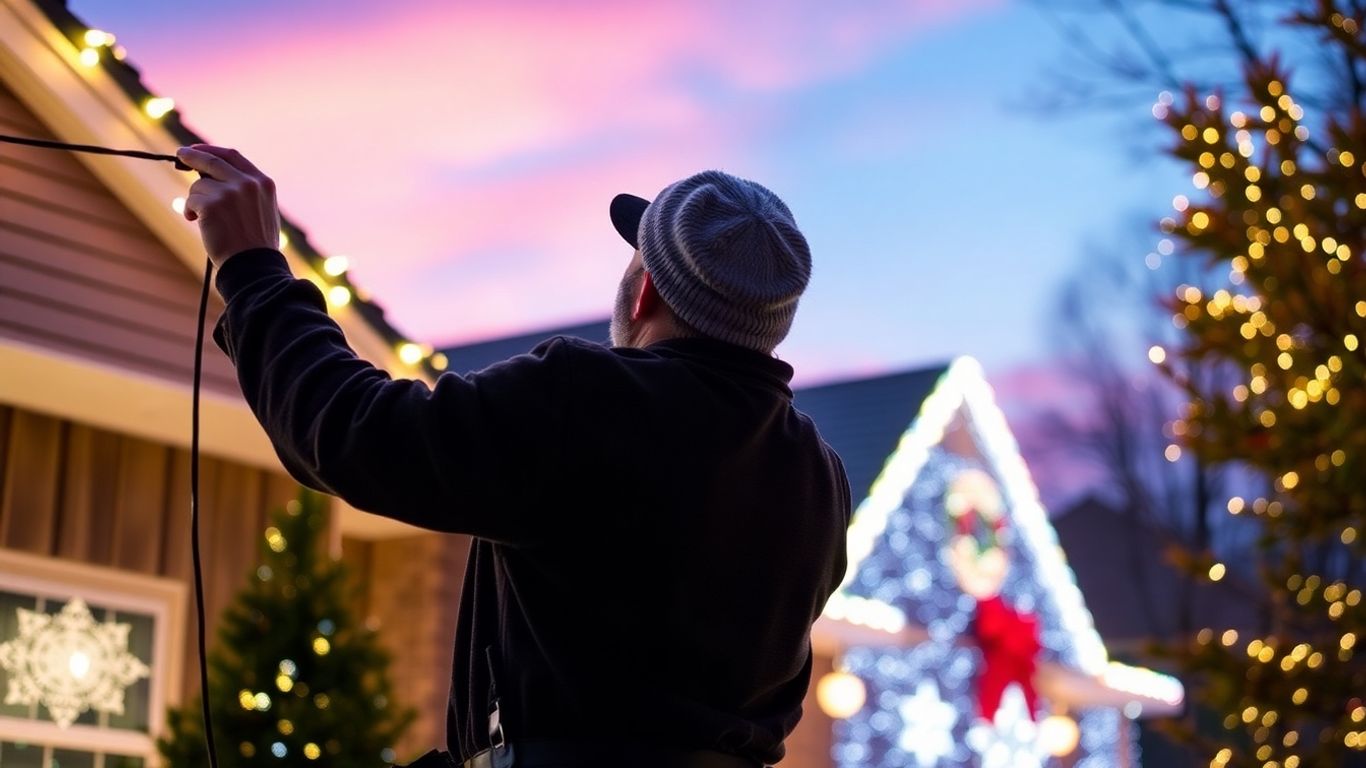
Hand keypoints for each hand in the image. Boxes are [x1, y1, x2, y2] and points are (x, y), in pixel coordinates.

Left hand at [176, 144, 280, 267]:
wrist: (254, 267)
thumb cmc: (256, 245)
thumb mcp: (261, 210)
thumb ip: (244, 190)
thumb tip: (210, 175)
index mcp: (263, 183)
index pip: (233, 156)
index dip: (213, 150)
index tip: (198, 150)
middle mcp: (248, 183)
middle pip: (212, 160)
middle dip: (193, 155)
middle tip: (180, 155)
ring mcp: (230, 192)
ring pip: (199, 186)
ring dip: (195, 201)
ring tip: (204, 220)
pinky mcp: (212, 204)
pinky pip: (191, 201)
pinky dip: (190, 211)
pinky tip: (198, 223)